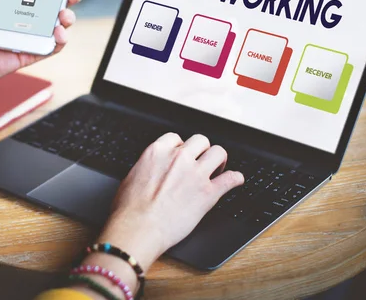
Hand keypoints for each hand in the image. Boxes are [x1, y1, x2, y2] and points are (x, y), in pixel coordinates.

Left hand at [0, 0, 82, 89]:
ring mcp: (29, 37)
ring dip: (68, 19)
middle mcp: (24, 19)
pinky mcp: (30, 54)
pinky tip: (59, 33)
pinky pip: (52, 48)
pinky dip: (60, 41)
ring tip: (63, 15)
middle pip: (54, 5)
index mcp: (13, 2)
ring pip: (58, 26)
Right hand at [98, 133, 243, 270]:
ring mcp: (195, 174)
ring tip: (217, 169)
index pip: (176, 138)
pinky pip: (231, 179)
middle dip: (201, 150)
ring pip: (218, 153)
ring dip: (219, 160)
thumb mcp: (131, 177)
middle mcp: (179, 158)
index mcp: (157, 152)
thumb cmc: (129, 209)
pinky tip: (235, 180)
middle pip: (200, 141)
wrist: (138, 228)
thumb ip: (147, 168)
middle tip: (201, 161)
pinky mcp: (208, 193)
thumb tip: (150, 172)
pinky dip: (236, 179)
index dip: (181, 147)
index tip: (182, 155)